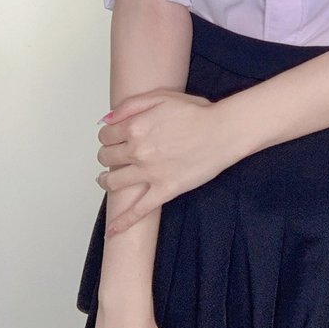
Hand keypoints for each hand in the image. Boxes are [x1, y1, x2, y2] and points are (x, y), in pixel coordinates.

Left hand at [96, 89, 241, 233]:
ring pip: (114, 183)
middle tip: (113, 155)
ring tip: (106, 180)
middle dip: (106, 155)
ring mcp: (150, 173)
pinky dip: (123, 222)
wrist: (223, 131)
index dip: (107, 136)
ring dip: (105, 181)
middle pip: (106, 158)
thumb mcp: (162, 96)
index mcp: (135, 127)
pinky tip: (113, 231)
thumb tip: (106, 119)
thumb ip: (130, 105)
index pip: (106, 135)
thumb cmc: (197, 113)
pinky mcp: (164, 190)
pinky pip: (139, 211)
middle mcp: (138, 151)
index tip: (112, 137)